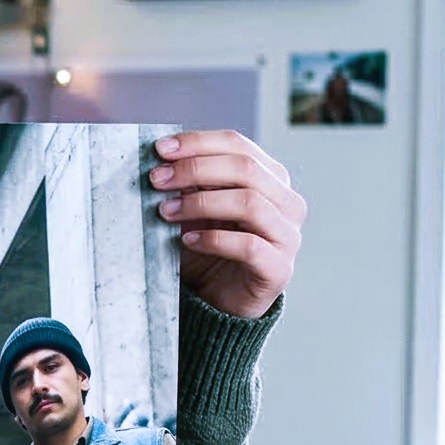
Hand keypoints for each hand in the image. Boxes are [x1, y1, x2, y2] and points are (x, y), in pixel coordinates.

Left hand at [152, 131, 304, 320]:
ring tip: (165, 212)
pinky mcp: (278, 269)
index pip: (238, 145)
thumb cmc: (207, 249)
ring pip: (250, 203)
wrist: (219, 301)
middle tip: (156, 180)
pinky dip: (214, 240)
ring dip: (201, 203)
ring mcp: (287, 236)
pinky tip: (188, 240)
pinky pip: (250, 246)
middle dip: (195, 169)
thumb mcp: (195, 208)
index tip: (159, 149)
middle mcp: (286, 203)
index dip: (198, 143)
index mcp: (270, 178)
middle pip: (246, 169)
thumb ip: (188, 182)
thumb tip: (159, 157)